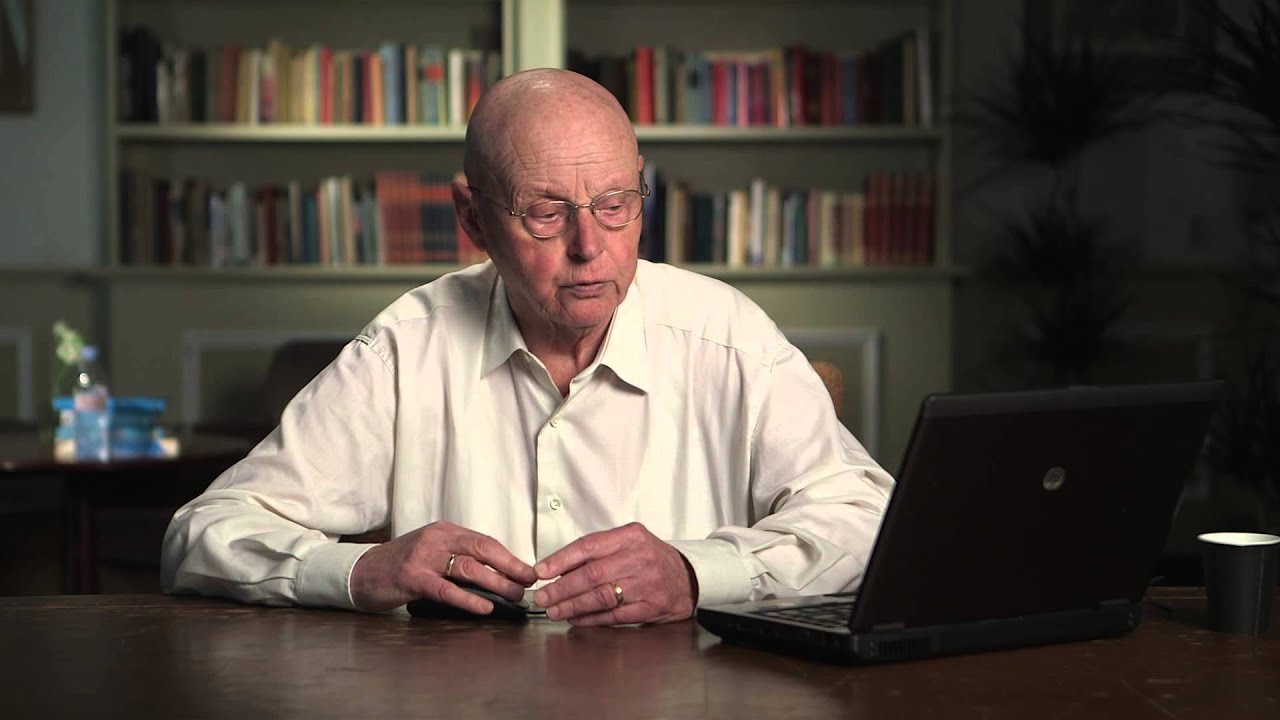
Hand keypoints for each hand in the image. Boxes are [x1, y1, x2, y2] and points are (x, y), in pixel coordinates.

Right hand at [350, 521, 536, 612]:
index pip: (485, 541)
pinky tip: (485, 608)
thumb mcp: (432, 552)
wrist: (361, 572)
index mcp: (445, 531)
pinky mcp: (412, 578)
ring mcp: (423, 557)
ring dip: (496, 584)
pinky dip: (469, 599)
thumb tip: (498, 575)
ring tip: (513, 597)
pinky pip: (446, 589)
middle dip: (510, 568)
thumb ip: (459, 557)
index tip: (529, 572)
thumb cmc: (401, 565)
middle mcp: (436, 539)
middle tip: (528, 584)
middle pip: (482, 550)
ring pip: (469, 568)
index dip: (510, 557)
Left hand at [532, 522, 696, 625]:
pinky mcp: (651, 606)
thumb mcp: (630, 543)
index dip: (561, 560)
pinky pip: (615, 615)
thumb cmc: (652, 559)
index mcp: (631, 536)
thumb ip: (598, 552)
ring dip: (573, 605)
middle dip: (562, 588)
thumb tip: (558, 568)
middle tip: (543, 596)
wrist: (689, 577)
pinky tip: (576, 619)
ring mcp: (647, 583)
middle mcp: (640, 557)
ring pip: (601, 596)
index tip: (542, 571)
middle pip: (592, 574)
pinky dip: (591, 619)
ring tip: (554, 610)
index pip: (589, 546)